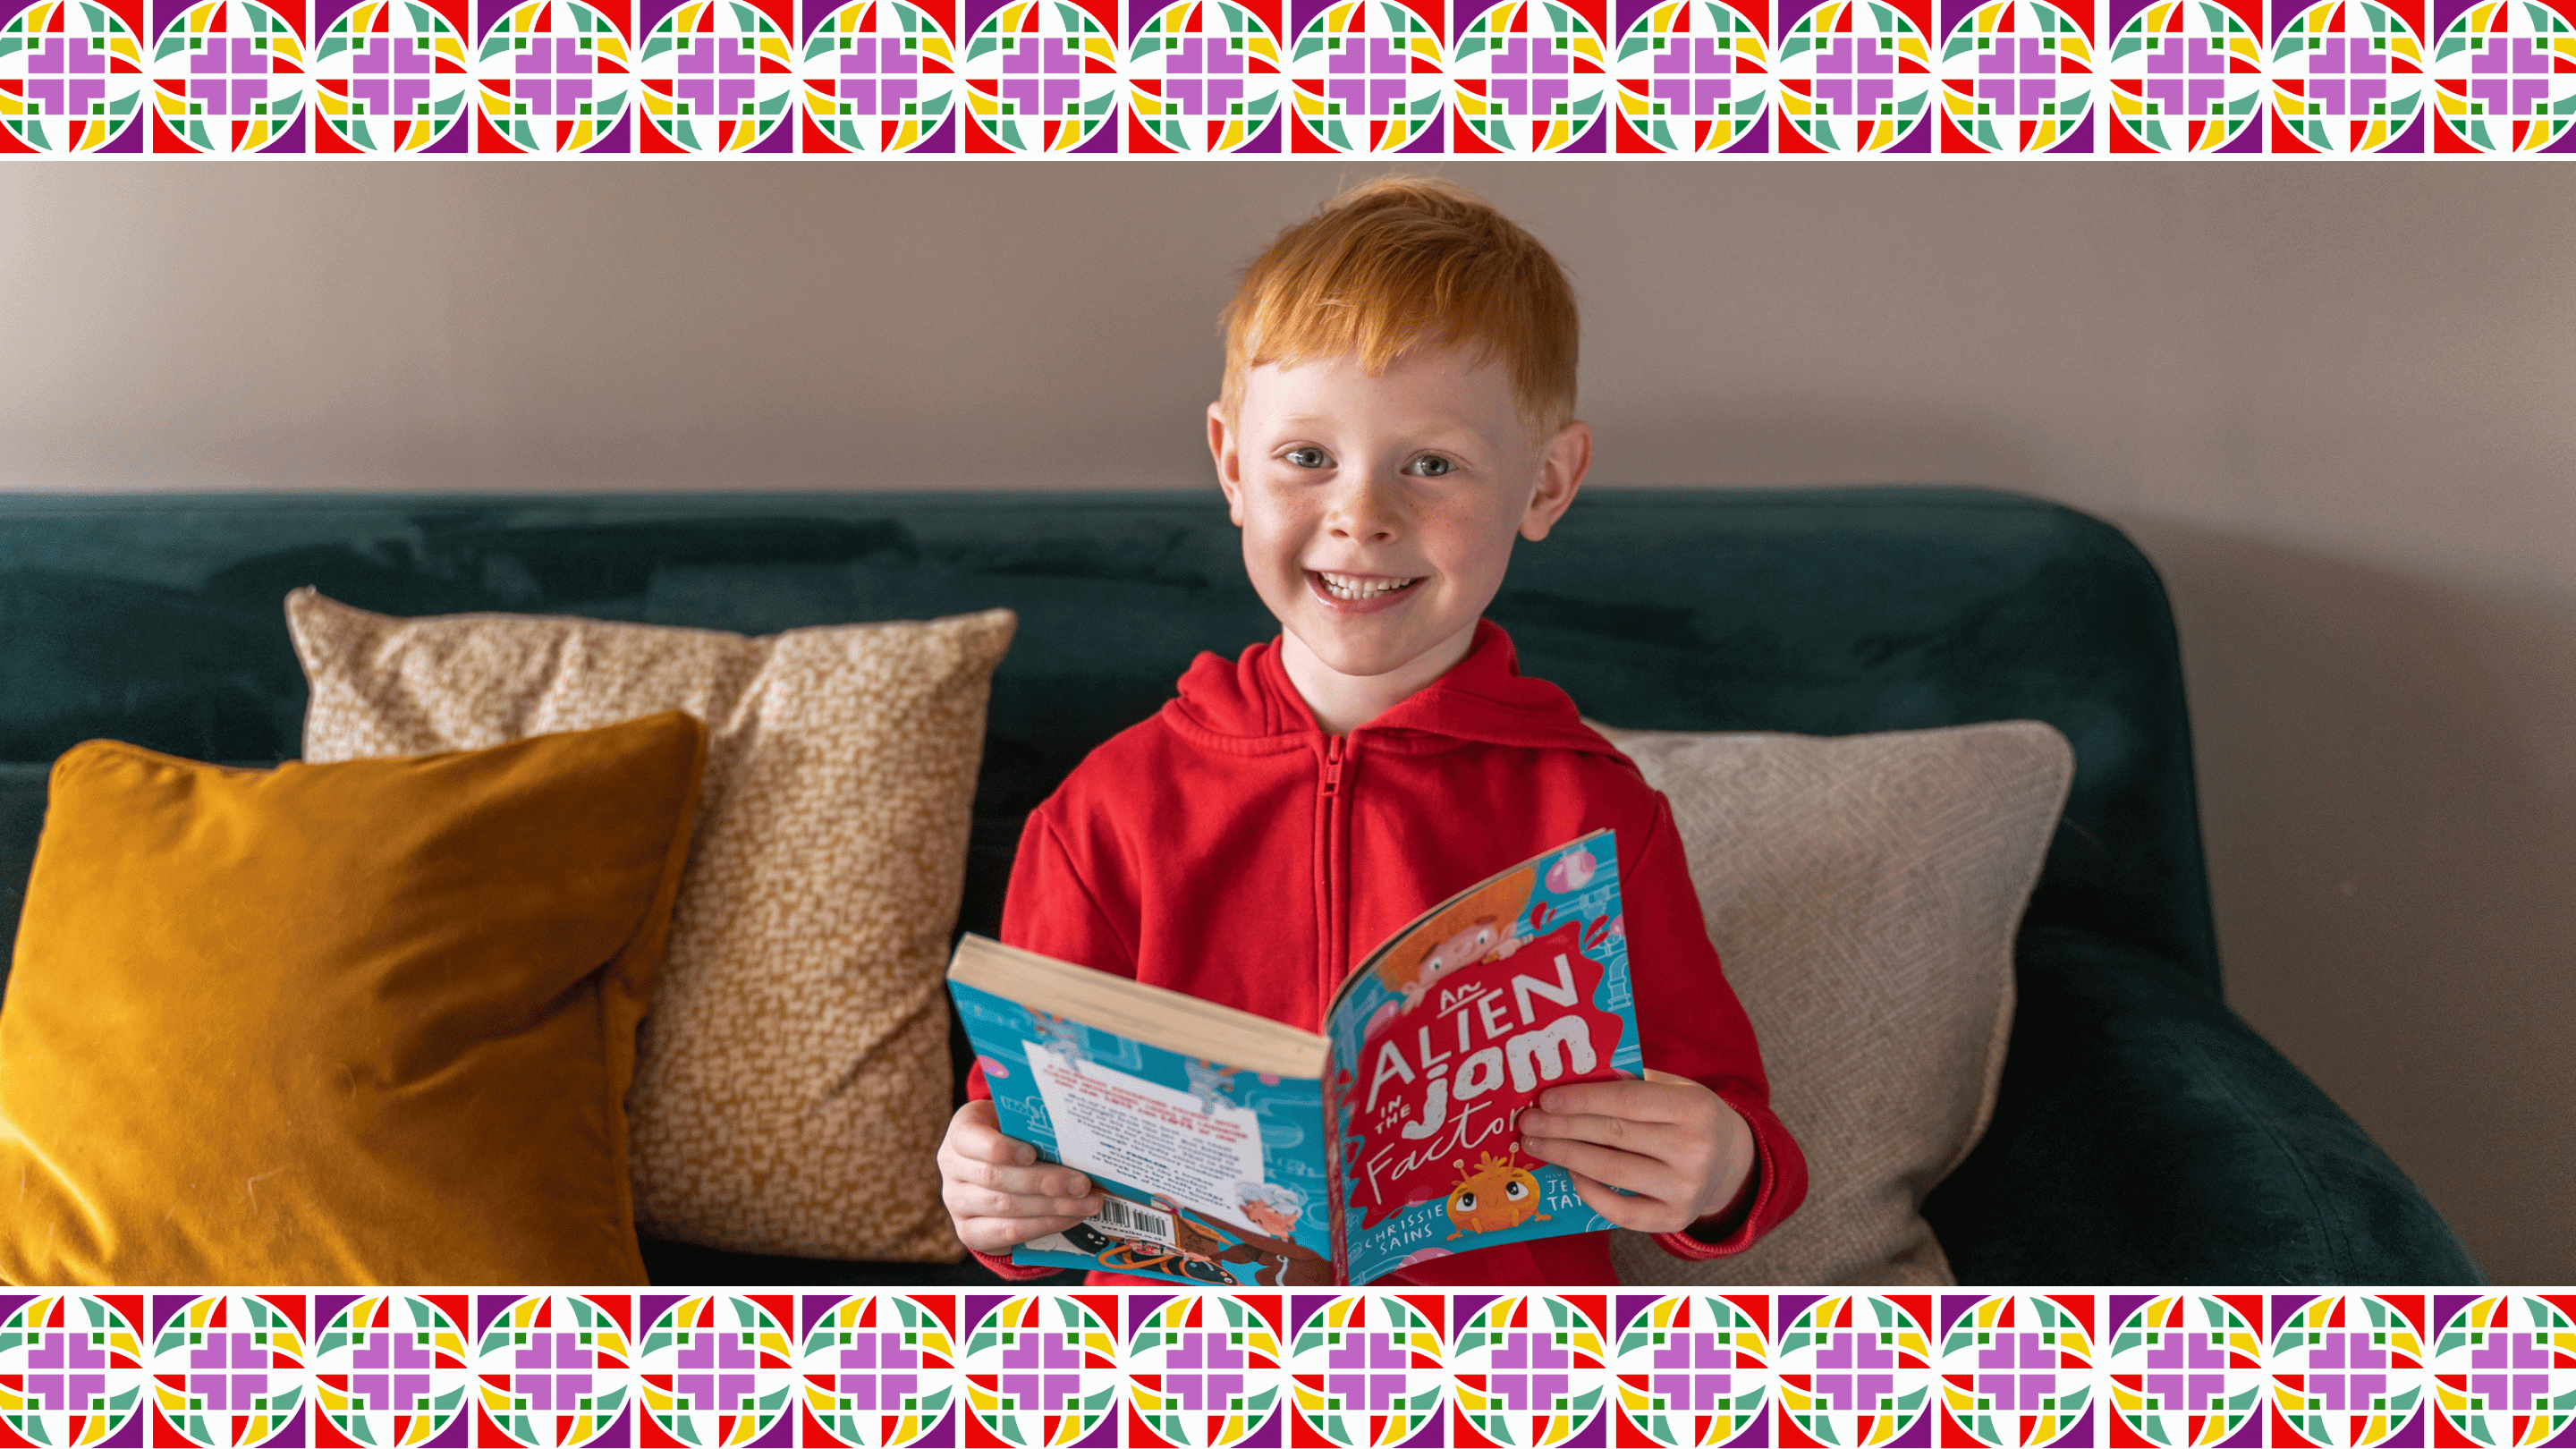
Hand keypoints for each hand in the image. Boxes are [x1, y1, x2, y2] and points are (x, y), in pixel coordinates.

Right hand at [938, 1100, 1104, 1253]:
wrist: (996, 1168)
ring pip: (1005, 1207)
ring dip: (1052, 1207)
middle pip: (996, 1178)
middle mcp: (952, 1167)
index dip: (1000, 1148)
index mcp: (961, 1132)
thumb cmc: (1014, 1137)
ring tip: (1086, 1203)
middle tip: (1082, 1184)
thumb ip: (1036, 1128)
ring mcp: (957, 1202)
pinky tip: (1069, 1218)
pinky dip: (1043, 1226)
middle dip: (1044, 1182)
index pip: (970, 1140)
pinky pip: (1007, 1233)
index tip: (1032, 1153)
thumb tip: (1083, 1139)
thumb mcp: (1017, 1123)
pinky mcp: (969, 1232)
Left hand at [1515, 1068, 1755, 1234]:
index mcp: (1694, 1107)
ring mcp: (1686, 1188)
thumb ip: (1631, 1082)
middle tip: (1527, 1123)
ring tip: (1535, 1145)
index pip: (1626, 1100)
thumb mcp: (1674, 1088)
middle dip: (1562, 1128)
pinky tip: (1570, 1172)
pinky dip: (1590, 1191)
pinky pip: (1621, 1209)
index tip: (1545, 1099)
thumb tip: (1568, 1079)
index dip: (1581, 1099)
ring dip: (1565, 1156)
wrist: (1731, 1162)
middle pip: (1613, 1135)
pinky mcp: (1674, 1218)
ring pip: (1610, 1170)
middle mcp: (1695, 1149)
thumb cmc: (1688, 1116)